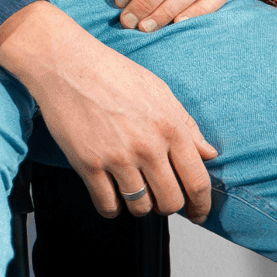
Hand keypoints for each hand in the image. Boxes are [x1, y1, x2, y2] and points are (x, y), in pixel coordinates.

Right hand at [0, 3, 218, 218]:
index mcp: (170, 127)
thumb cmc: (113, 74)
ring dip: (141, 206)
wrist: (67, 64)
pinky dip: (113, 208)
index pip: (197, 181)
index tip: (199, 212)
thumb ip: (187, 126)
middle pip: (170, 201)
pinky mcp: (88, 165)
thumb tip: (209, 154)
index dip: (202, 205)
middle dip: (170, 206)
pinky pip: (108, 205)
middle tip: (161, 198)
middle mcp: (147, 146)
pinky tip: (113, 194)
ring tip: (135, 191)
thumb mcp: (160, 92)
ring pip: (140, 207)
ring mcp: (117, 158)